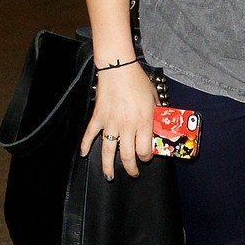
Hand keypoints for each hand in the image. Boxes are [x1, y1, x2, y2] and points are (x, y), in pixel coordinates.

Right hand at [79, 63, 158, 178]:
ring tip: (110, 175)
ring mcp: (110, 123)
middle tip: (133, 172)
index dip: (146, 157)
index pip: (144, 150)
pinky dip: (85, 145)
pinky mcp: (98, 118)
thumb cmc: (138, 82)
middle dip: (131, 168)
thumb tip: (160, 124)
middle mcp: (127, 127)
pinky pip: (90, 135)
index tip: (147, 157)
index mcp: (143, 122)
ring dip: (108, 166)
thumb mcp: (154, 98)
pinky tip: (83, 154)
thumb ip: (157, 113)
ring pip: (108, 151)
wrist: (118, 69)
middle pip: (127, 156)